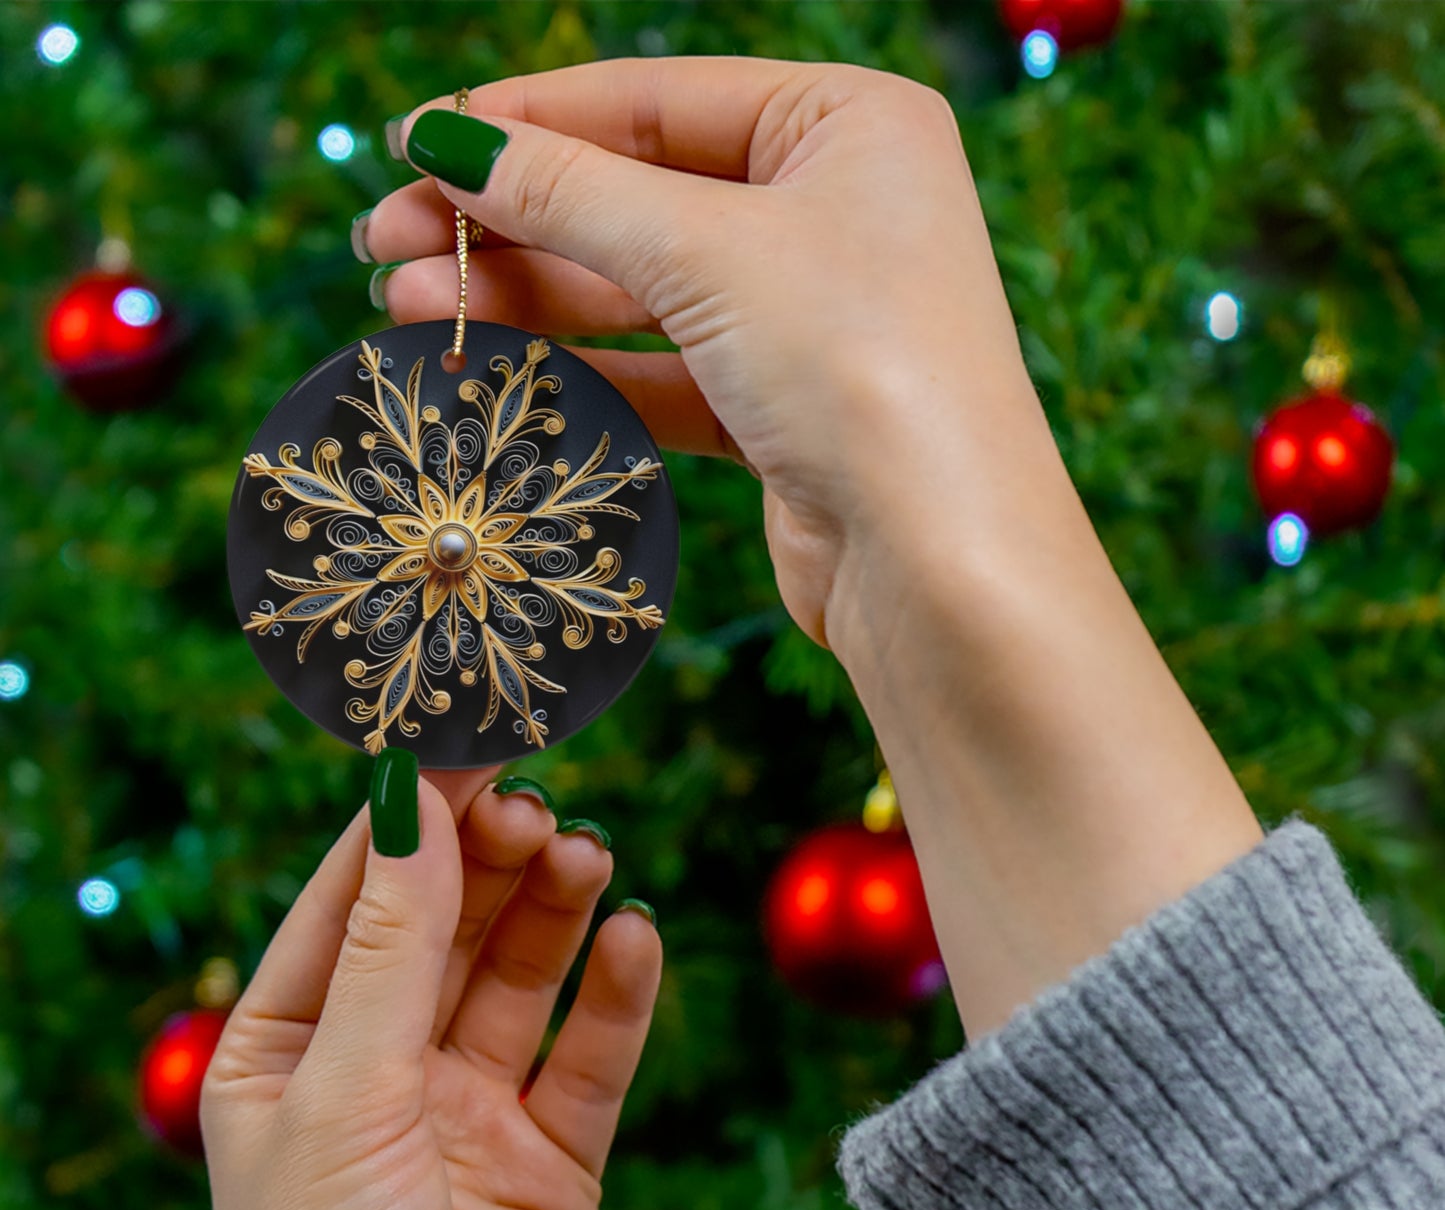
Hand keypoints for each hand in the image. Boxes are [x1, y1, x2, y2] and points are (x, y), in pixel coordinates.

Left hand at [201, 765, 661, 1209]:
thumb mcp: (346, 1096)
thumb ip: (391, 946)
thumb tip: (413, 801)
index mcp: (288, 1052)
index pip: (352, 899)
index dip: (410, 820)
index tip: (468, 742)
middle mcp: (379, 1072)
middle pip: (446, 926)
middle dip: (490, 861)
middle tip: (539, 807)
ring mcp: (469, 1113)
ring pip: (521, 977)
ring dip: (555, 911)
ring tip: (589, 857)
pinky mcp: (552, 1159)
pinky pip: (591, 1055)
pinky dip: (617, 995)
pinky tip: (635, 940)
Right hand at [361, 56, 1046, 655]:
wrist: (939, 563)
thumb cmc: (859, 367)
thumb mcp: (706, 252)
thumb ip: (570, 193)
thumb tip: (447, 141)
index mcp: (847, 124)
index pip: (655, 100)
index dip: (527, 120)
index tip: (414, 142)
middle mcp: (834, 210)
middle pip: (637, 196)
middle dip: (509, 220)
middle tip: (384, 241)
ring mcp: (808, 315)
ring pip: (640, 290)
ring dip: (526, 297)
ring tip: (405, 307)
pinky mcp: (782, 409)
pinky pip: (661, 370)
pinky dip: (580, 369)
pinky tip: (489, 365)